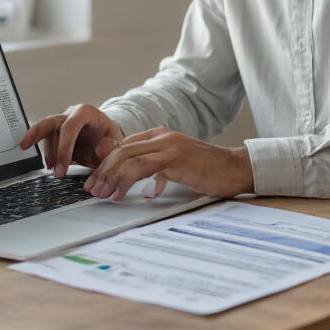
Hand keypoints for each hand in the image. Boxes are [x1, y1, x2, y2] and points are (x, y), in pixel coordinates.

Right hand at [18, 104, 123, 176]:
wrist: (109, 139)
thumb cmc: (112, 139)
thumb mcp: (117, 144)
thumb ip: (110, 149)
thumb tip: (99, 149)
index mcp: (86, 112)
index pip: (71, 126)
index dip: (64, 147)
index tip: (61, 167)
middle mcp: (72, 114)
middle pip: (50, 121)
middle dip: (36, 133)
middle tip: (25, 146)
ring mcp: (63, 122)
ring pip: (47, 134)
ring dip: (47, 152)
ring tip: (52, 168)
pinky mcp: (57, 133)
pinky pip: (47, 141)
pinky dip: (47, 154)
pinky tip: (50, 164)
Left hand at [83, 127, 254, 199]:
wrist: (235, 168)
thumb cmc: (206, 170)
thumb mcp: (174, 165)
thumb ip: (153, 166)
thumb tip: (131, 178)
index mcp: (159, 135)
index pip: (123, 146)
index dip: (105, 164)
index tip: (95, 181)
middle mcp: (162, 136)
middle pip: (122, 151)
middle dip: (104, 171)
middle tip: (93, 190)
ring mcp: (170, 146)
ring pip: (131, 158)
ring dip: (114, 178)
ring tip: (107, 194)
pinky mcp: (178, 159)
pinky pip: (148, 168)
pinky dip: (134, 180)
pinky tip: (132, 194)